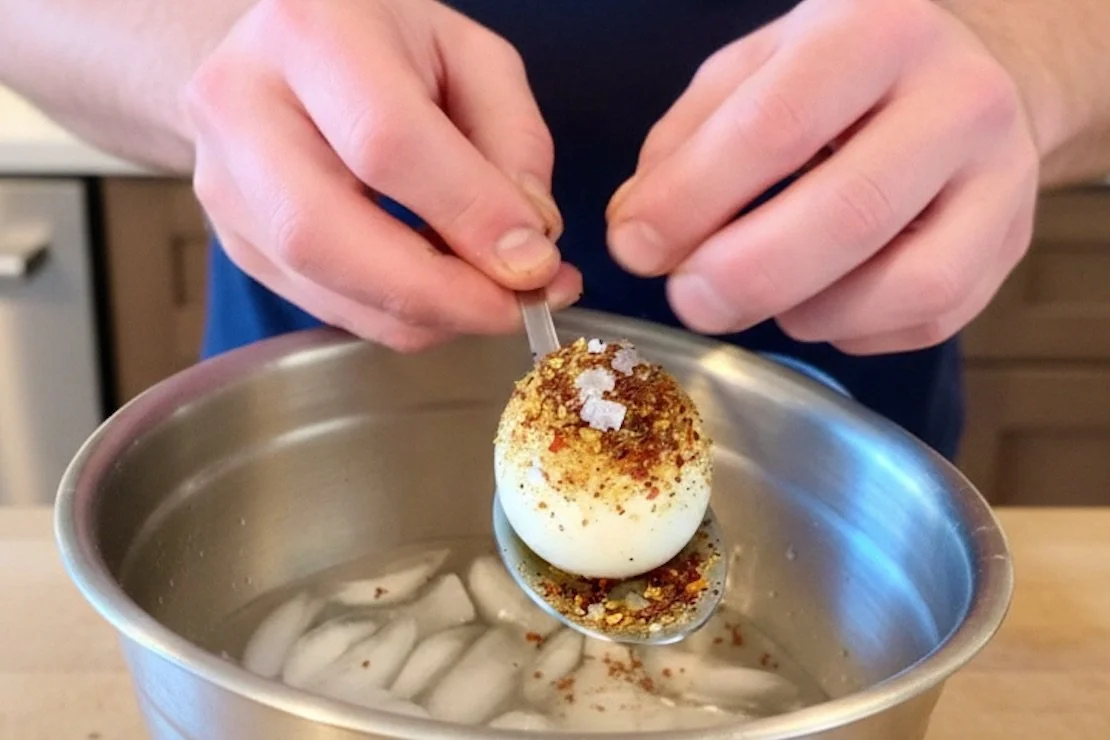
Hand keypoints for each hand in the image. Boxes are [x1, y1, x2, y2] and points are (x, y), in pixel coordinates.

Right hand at [184, 0, 580, 351]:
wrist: (280, 50)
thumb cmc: (384, 43)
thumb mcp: (472, 58)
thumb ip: (514, 143)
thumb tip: (526, 248)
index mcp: (312, 33)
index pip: (386, 143)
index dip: (468, 215)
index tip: (536, 263)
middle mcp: (242, 106)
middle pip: (325, 234)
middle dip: (438, 294)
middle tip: (517, 311)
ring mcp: (223, 182)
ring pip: (321, 285)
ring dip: (424, 316)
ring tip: (492, 302)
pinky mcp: (234, 239)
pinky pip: (322, 304)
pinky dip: (396, 316)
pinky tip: (442, 294)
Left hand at [607, 0, 1038, 354]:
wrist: (969, 78)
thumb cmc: (836, 81)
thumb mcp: (750, 75)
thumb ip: (683, 146)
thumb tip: (636, 234)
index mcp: (874, 33)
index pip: (774, 125)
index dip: (692, 200)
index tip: (636, 248)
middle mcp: (956, 100)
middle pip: (848, 213)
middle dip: (746, 276)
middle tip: (689, 301)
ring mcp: (1000, 180)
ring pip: (905, 285)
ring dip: (805, 311)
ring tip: (760, 295)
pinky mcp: (1009, 249)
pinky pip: (926, 320)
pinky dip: (850, 329)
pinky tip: (817, 301)